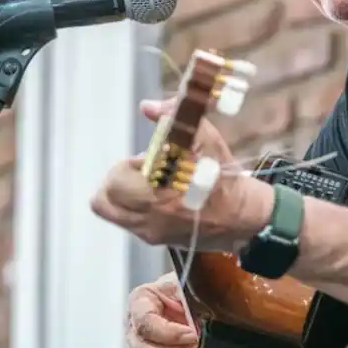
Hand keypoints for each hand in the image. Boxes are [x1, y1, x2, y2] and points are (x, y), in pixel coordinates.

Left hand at [89, 98, 271, 249]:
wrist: (244, 217)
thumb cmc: (223, 177)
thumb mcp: (206, 139)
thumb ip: (174, 118)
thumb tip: (147, 107)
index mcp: (155, 193)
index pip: (114, 180)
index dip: (128, 165)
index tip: (149, 159)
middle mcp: (147, 217)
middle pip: (102, 200)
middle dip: (117, 180)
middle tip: (142, 172)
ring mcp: (150, 232)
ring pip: (113, 213)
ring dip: (122, 195)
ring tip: (150, 185)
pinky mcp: (157, 240)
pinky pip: (130, 223)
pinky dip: (135, 208)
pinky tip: (161, 197)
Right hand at [126, 271, 197, 347]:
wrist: (191, 297)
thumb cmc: (188, 289)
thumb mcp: (188, 284)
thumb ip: (190, 294)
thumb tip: (197, 317)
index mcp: (141, 300)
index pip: (145, 322)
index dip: (170, 334)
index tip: (193, 335)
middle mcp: (133, 323)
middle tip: (194, 343)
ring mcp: (137, 343)